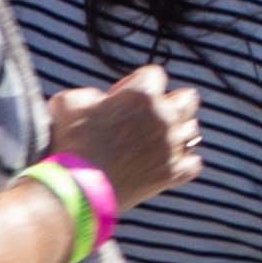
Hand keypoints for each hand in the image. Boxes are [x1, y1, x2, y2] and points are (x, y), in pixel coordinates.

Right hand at [41, 68, 198, 213]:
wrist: (76, 187)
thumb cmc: (70, 143)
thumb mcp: (67, 103)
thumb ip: (88, 94)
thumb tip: (97, 99)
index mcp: (141, 95)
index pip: (154, 75)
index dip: (136, 84)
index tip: (121, 98)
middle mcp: (165, 116)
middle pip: (187, 98)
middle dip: (171, 102)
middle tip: (149, 116)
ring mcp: (173, 145)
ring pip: (192, 130)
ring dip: (176, 133)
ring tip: (154, 141)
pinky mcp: (174, 172)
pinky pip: (194, 163)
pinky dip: (183, 163)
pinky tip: (165, 164)